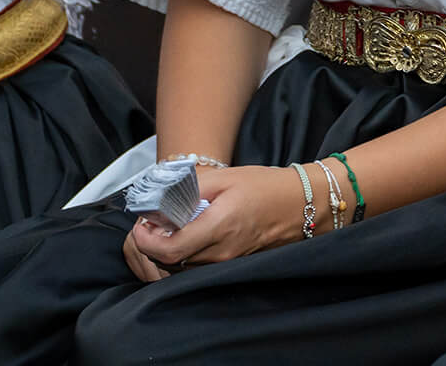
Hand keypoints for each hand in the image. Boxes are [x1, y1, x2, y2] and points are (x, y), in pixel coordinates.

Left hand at [121, 164, 308, 281]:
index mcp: (219, 228)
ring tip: (166, 227)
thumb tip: (160, 198)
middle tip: (150, 222)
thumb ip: (190, 189)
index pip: (167, 250)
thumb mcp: (226, 177)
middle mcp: (221, 253)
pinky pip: (195, 267)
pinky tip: (186, 235)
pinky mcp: (231, 265)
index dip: (145, 240)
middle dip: (150, 245)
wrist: (303, 204)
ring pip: (180, 268)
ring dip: (165, 251)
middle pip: (168, 262)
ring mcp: (227, 263)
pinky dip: (182, 255)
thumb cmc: (267, 187)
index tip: (141, 223)